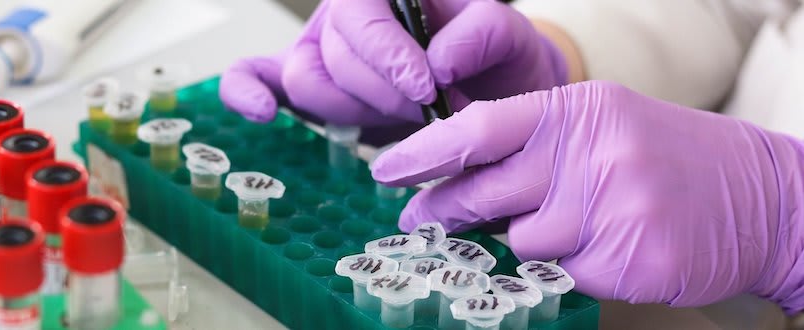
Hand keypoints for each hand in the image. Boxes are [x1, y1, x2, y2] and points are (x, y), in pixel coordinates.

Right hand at [219, 0, 566, 127]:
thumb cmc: (495, 62)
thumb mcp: (509, 39)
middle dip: (383, 95)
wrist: (491, 94)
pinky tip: (262, 112)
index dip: (386, 52)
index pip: (359, 11)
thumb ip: (484, 32)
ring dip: (356, 112)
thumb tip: (438, 58)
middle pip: (333, 55)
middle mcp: (348, 15)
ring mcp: (321, 47)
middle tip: (430, 109)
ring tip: (404, 117)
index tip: (426, 86)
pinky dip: (248, 92)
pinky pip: (256, 76)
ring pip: (307, 82)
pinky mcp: (307, 86)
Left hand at [370, 81, 803, 310]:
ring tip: (578, 224)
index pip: (479, 128)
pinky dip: (573, 264)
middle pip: (485, 190)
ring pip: (522, 240)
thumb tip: (460, 178)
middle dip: (444, 209)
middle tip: (419, 219)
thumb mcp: (601, 128)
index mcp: (577, 111)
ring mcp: (611, 207)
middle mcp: (590, 153)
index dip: (425, 151)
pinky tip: (608, 246)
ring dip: (532, 239)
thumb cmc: (667, 158)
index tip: (387, 170)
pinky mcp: (627, 256)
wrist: (762, 196)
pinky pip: (563, 271)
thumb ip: (534, 148)